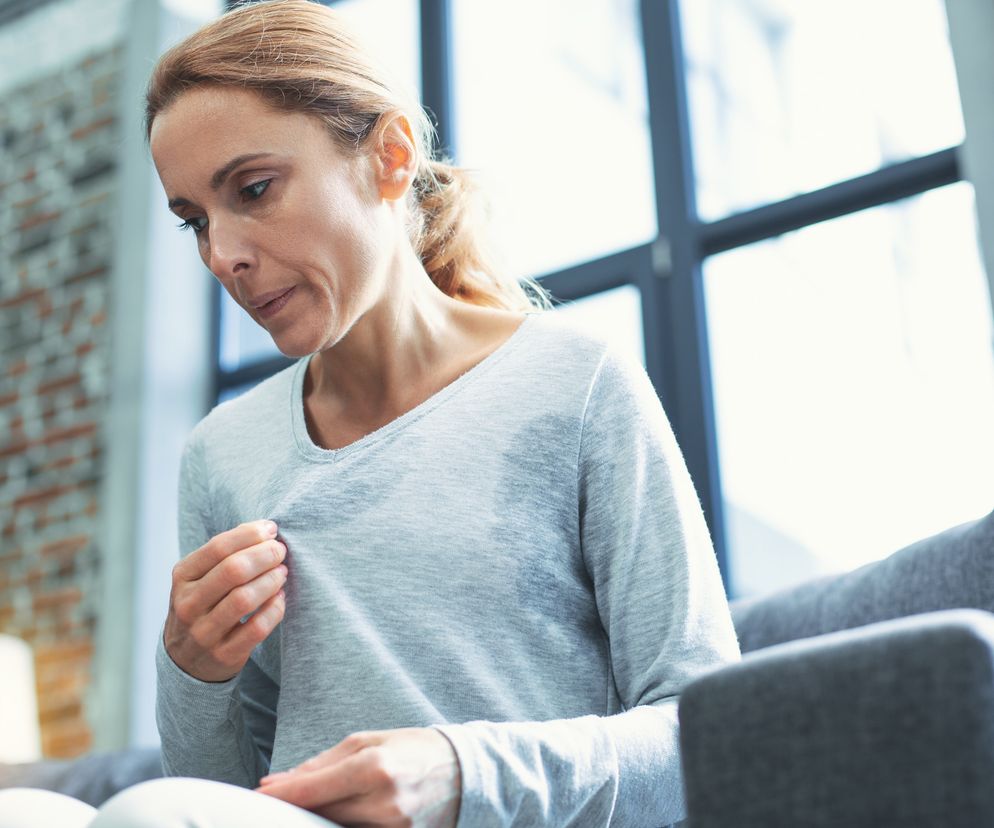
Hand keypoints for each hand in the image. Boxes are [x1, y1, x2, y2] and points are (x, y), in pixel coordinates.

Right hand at [164, 520, 287, 681]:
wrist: (186, 658)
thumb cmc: (203, 604)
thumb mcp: (200, 577)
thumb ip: (225, 553)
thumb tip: (264, 529)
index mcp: (182, 577)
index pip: (219, 547)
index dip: (250, 534)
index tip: (272, 530)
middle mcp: (188, 604)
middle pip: (233, 571)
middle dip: (265, 555)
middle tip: (280, 551)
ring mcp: (204, 632)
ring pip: (245, 599)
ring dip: (271, 581)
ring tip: (282, 572)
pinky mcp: (224, 654)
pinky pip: (257, 628)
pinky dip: (274, 609)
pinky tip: (280, 598)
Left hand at [255, 727, 460, 827]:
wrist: (466, 771)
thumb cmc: (413, 749)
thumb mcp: (369, 741)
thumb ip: (323, 762)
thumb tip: (278, 782)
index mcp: (374, 767)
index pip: (313, 789)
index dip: (282, 795)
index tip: (258, 795)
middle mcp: (384, 801)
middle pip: (321, 814)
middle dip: (297, 808)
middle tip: (278, 800)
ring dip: (320, 819)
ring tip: (316, 804)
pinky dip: (344, 826)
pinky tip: (339, 817)